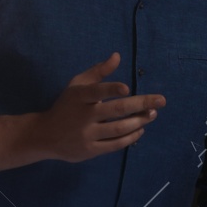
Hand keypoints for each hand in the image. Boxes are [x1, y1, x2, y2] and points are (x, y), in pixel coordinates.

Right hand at [36, 53, 164, 162]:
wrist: (45, 135)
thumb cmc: (66, 106)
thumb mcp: (77, 85)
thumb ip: (98, 71)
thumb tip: (117, 56)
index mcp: (79, 97)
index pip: (96, 91)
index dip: (110, 89)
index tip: (126, 88)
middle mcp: (83, 116)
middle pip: (116, 110)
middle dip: (141, 105)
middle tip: (161, 101)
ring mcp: (87, 135)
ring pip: (119, 128)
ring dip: (140, 121)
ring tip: (152, 114)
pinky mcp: (90, 150)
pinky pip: (115, 144)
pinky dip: (131, 137)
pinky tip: (141, 129)